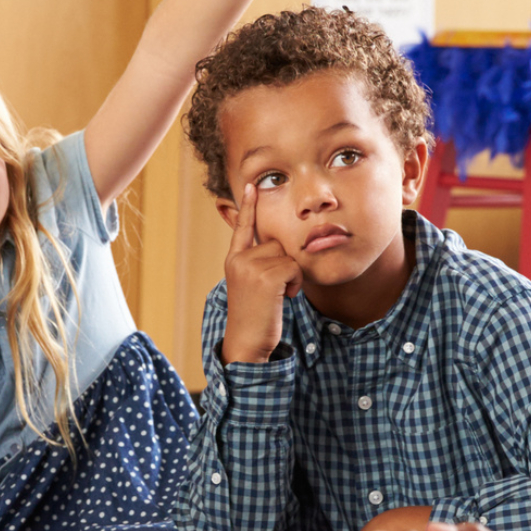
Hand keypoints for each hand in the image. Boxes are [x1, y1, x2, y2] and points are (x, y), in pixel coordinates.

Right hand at [220, 183, 301, 363]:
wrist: (247, 344)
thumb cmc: (256, 318)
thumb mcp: (253, 286)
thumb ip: (259, 265)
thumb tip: (277, 248)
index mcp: (234, 260)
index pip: (243, 228)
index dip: (248, 206)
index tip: (251, 185)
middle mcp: (238, 260)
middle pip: (277, 243)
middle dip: (285, 264)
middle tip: (277, 290)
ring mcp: (249, 267)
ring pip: (288, 255)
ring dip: (292, 276)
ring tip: (278, 296)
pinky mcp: (264, 277)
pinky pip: (294, 267)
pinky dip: (296, 283)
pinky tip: (284, 298)